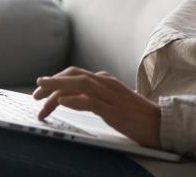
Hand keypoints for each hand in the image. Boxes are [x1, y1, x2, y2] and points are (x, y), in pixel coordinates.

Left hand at [32, 66, 161, 148]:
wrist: (160, 123)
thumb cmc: (136, 115)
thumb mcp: (112, 102)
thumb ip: (95, 97)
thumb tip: (71, 99)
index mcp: (105, 80)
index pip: (75, 73)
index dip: (56, 79)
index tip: (41, 89)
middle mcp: (105, 83)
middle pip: (73, 75)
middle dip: (51, 82)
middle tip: (35, 94)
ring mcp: (109, 95)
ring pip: (78, 84)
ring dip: (56, 90)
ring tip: (41, 97)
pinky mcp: (113, 109)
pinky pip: (90, 101)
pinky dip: (74, 99)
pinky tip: (63, 101)